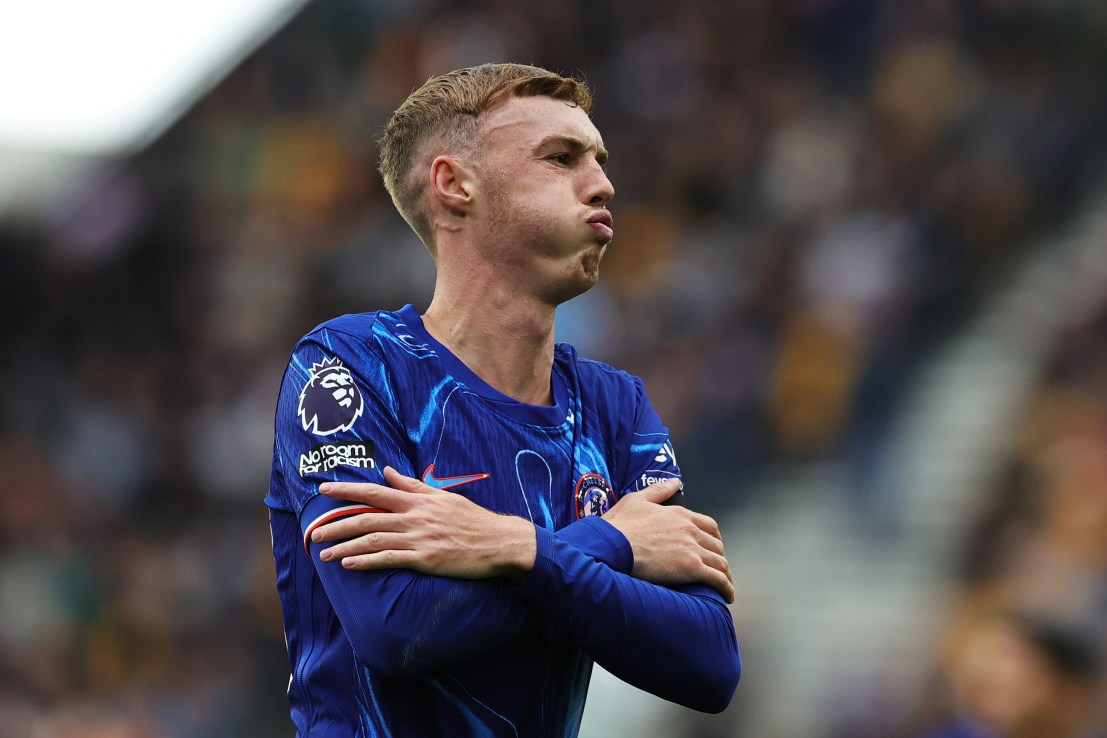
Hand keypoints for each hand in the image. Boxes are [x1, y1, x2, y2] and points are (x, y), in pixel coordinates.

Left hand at [311, 466, 536, 579]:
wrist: (498, 541)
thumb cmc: (471, 520)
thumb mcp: (442, 496)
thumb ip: (412, 485)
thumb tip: (387, 472)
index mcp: (418, 500)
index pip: (374, 491)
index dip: (347, 489)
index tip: (324, 489)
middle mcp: (414, 517)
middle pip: (367, 518)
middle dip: (336, 524)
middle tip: (314, 533)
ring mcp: (419, 538)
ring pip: (373, 540)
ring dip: (345, 547)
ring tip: (324, 554)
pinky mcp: (425, 559)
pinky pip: (389, 560)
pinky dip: (366, 562)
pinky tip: (349, 565)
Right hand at [602, 478, 733, 602]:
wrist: (612, 545)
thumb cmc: (619, 525)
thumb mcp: (637, 500)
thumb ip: (659, 491)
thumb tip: (675, 482)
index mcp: (680, 514)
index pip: (708, 525)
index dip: (713, 538)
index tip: (712, 547)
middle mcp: (690, 530)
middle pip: (716, 545)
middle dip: (719, 557)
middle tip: (715, 568)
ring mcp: (692, 549)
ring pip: (720, 562)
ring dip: (725, 575)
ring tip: (724, 585)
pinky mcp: (690, 568)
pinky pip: (717, 579)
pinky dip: (725, 587)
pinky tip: (727, 596)